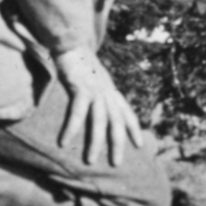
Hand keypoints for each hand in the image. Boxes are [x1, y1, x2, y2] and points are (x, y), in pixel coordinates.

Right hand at [53, 47, 142, 171]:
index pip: (126, 111)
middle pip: (116, 121)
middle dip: (118, 143)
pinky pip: (77, 112)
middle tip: (116, 163)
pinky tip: (64, 141)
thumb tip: (97, 105)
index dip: (133, 128)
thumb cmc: (80, 61)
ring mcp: (95, 90)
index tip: (140, 144)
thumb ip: (98, 92)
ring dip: (95, 142)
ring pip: (99, 121)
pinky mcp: (80, 87)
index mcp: (111, 90)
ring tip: (90, 160)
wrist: (71, 42)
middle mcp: (106, 91)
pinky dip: (72, 128)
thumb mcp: (94, 78)